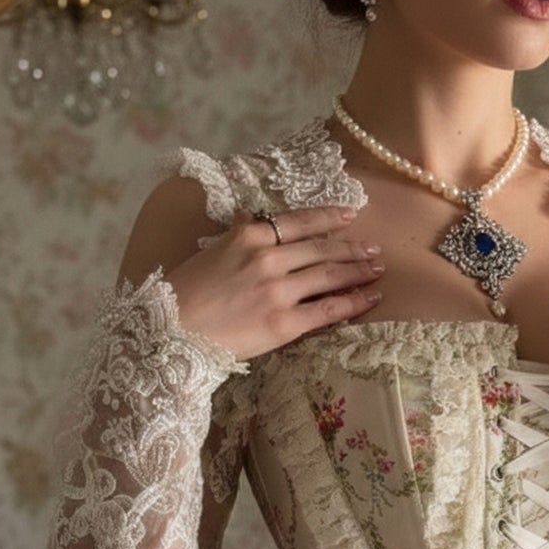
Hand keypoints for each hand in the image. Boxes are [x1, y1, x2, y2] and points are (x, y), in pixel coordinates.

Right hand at [165, 204, 385, 360]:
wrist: (171, 333)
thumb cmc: (184, 294)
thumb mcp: (209, 251)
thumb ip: (237, 234)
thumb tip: (251, 218)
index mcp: (249, 237)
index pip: (299, 221)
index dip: (329, 217)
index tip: (350, 216)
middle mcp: (268, 258)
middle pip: (321, 248)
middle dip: (352, 247)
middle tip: (374, 249)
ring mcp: (278, 291)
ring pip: (329, 274)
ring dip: (358, 270)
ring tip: (377, 269)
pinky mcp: (284, 324)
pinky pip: (327, 310)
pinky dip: (352, 302)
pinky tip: (369, 298)